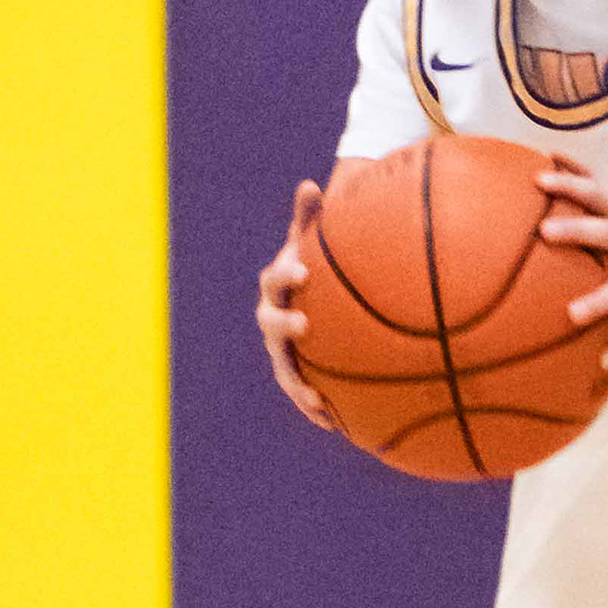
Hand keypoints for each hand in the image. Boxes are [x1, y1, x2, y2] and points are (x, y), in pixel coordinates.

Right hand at [256, 179, 337, 432]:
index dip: (285, 274)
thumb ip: (310, 217)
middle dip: (284, 326)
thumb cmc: (315, 265)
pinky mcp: (294, 373)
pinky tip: (337, 424)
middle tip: (304, 325)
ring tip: (314, 398)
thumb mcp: (313, 241)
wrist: (305, 298)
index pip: (275, 279)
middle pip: (271, 325)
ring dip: (298, 384)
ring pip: (284, 368)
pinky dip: (316, 408)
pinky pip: (303, 392)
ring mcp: (281, 350)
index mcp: (277, 286)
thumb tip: (311, 183)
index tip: (302, 271)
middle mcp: (272, 318)